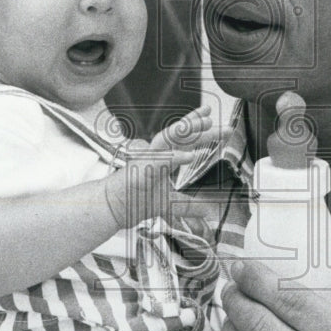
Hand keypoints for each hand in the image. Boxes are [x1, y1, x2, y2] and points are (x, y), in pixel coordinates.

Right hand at [104, 106, 219, 227]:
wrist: (112, 207)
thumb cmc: (137, 199)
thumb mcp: (170, 204)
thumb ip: (189, 206)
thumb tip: (209, 211)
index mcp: (165, 157)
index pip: (184, 139)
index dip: (200, 128)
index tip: (215, 119)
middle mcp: (157, 153)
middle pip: (180, 134)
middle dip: (200, 125)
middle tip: (218, 119)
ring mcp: (148, 159)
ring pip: (168, 138)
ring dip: (187, 130)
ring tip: (204, 124)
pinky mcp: (140, 171)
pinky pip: (160, 161)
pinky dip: (175, 157)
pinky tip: (190, 156)